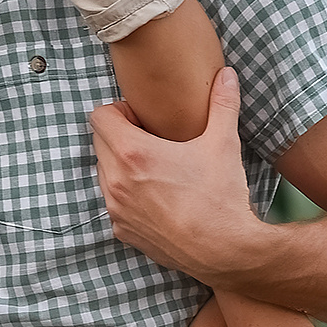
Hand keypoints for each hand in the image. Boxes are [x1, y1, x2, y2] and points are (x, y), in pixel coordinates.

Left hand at [91, 67, 266, 285]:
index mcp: (133, 154)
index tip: (143, 120)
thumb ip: (222, 104)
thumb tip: (227, 75)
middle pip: (100, 142)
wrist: (226, 252)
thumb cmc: (221, 198)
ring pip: (104, 172)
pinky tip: (157, 196)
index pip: (99, 116)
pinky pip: (113, 202)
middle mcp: (116, 180)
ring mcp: (116, 208)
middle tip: (152, 141)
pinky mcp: (122, 230)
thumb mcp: (223, 145)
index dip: (120, 112)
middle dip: (120, 136)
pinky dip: (127, 195)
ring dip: (121, 165)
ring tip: (156, 169)